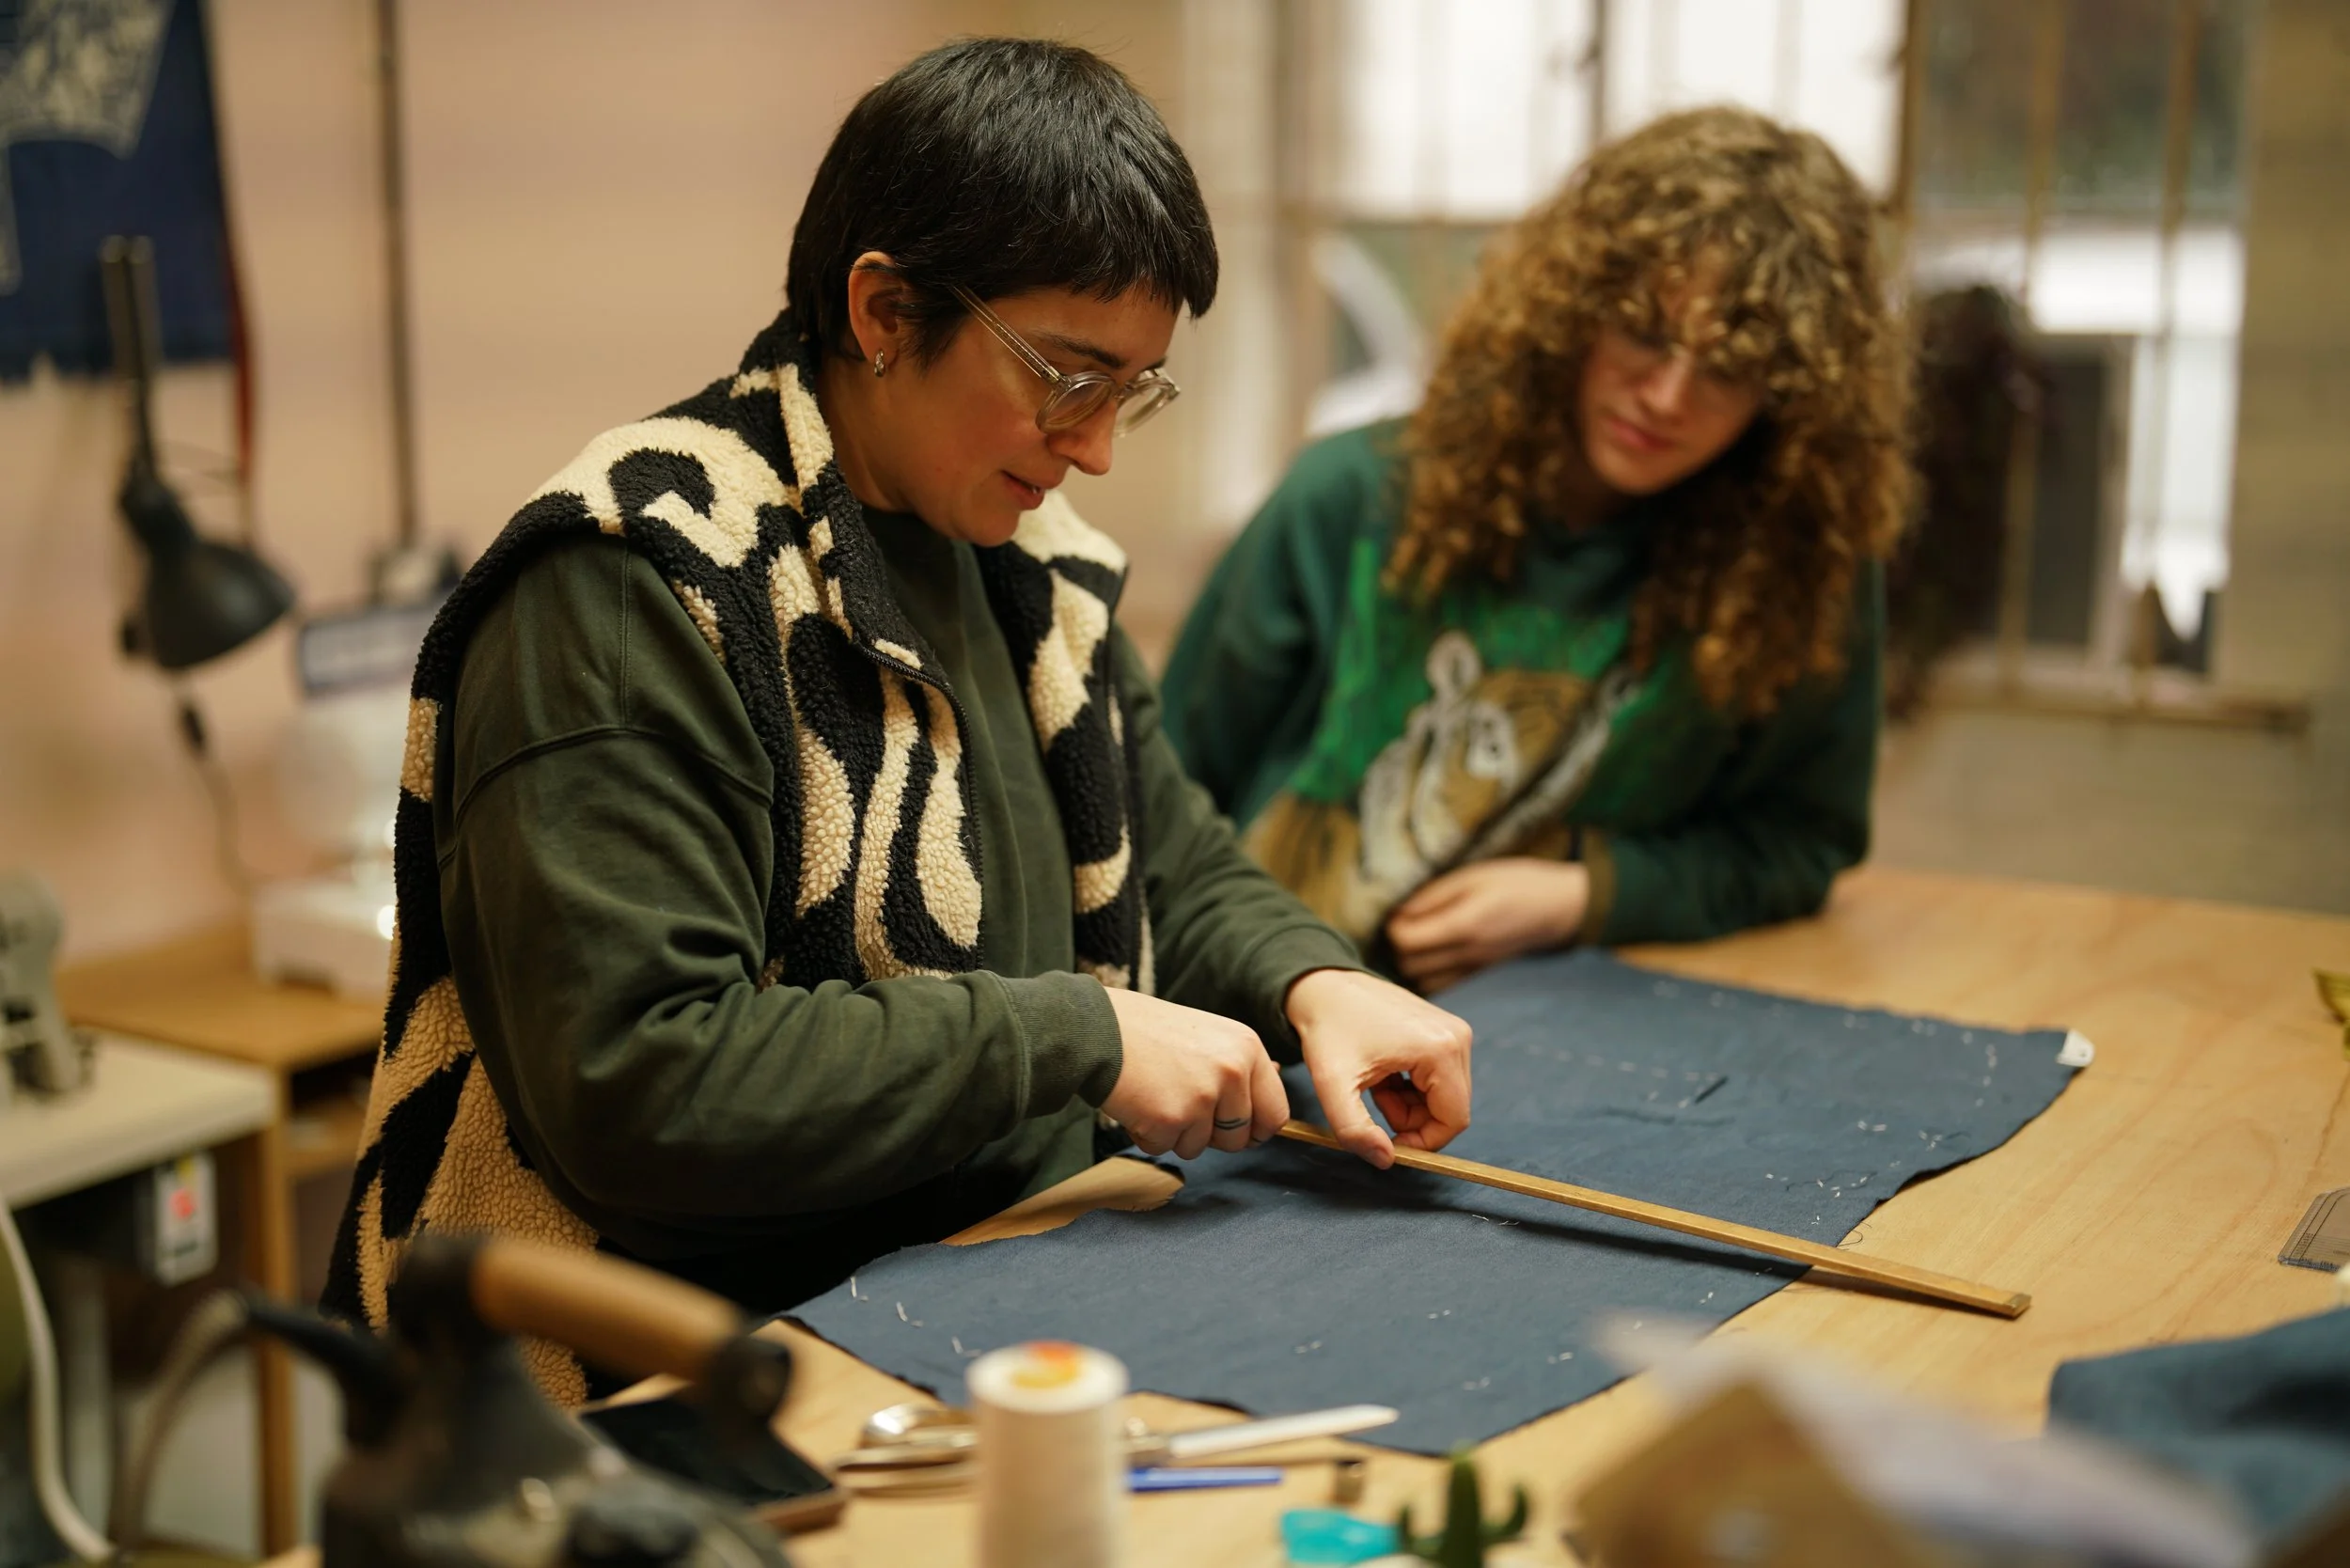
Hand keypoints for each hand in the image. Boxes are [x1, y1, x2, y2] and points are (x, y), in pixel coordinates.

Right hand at [1101, 989, 1288, 1159]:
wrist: (1097, 1028)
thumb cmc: (1147, 1031)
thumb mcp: (1207, 1036)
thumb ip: (1237, 1069)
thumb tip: (1264, 1108)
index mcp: (1246, 1048)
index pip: (1275, 1112)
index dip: (1255, 1129)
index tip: (1238, 1130)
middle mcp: (1232, 1071)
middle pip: (1238, 1138)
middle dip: (1210, 1135)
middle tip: (1180, 1104)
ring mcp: (1202, 1097)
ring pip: (1200, 1147)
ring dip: (1175, 1133)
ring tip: (1155, 1094)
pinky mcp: (1171, 1119)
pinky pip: (1166, 1149)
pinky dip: (1148, 1135)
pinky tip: (1138, 1102)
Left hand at [1284, 968, 1471, 1168]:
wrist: (1323, 985)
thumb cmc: (1327, 1030)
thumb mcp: (1333, 1086)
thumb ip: (1355, 1130)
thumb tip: (1386, 1160)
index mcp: (1441, 1050)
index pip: (1454, 1120)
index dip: (1423, 1142)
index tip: (1388, 1140)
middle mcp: (1458, 1037)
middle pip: (1452, 1108)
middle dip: (1413, 1120)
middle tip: (1375, 1104)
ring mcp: (1454, 1030)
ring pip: (1445, 1095)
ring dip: (1410, 1104)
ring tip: (1375, 1086)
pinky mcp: (1444, 1029)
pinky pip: (1440, 1077)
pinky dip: (1412, 1087)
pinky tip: (1383, 1073)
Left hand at [1385, 859, 1588, 994]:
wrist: (1557, 907)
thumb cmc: (1515, 883)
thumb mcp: (1471, 877)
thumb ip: (1432, 896)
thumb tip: (1397, 912)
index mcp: (1463, 926)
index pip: (1406, 941)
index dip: (1393, 927)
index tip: (1397, 910)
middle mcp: (1466, 954)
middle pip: (1409, 964)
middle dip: (1399, 945)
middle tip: (1404, 922)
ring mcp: (1473, 969)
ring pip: (1422, 980)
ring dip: (1412, 961)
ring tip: (1417, 937)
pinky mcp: (1478, 975)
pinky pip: (1441, 984)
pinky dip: (1428, 971)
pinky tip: (1432, 951)